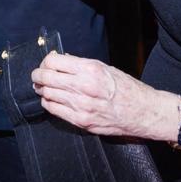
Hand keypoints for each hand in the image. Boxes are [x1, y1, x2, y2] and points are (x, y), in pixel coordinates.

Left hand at [31, 51, 178, 140]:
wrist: (143, 112)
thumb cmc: (126, 87)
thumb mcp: (104, 67)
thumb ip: (80, 64)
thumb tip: (60, 60)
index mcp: (90, 69)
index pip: (53, 62)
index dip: (45, 61)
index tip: (46, 63)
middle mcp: (84, 87)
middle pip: (46, 78)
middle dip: (38, 75)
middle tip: (37, 75)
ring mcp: (81, 106)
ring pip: (47, 94)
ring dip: (42, 89)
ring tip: (44, 86)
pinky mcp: (81, 121)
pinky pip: (54, 110)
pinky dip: (48, 102)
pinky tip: (52, 99)